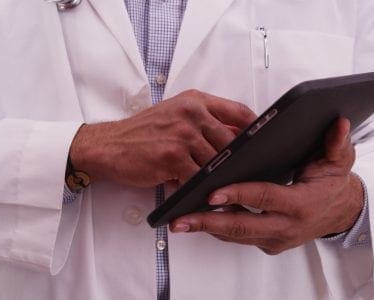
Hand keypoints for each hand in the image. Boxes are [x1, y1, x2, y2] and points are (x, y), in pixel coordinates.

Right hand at [69, 89, 255, 187]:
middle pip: (232, 141)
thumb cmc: (142, 134)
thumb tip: (236, 137)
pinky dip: (202, 189)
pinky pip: (198, 177)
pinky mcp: (173, 156)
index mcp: (195, 101)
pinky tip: (203, 195)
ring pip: (217, 162)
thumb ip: (205, 122)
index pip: (239, 112)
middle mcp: (191, 113)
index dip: (256, 130)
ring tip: (226, 190)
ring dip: (220, 179)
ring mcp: (182, 134)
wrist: (108, 146)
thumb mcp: (175, 116)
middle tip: (247, 176)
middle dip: (238, 162)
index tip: (265, 145)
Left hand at [169, 118, 364, 254]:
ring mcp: (276, 239)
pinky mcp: (268, 243)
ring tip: (179, 219)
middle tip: (182, 217)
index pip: (265, 198)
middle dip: (209, 221)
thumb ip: (337, 143)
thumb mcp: (340, 160)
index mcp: (302, 204)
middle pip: (242, 226)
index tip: (212, 192)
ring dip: (207, 227)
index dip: (239, 195)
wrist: (340, 211)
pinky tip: (196, 219)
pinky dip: (217, 228)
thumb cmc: (334, 182)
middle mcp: (288, 227)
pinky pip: (238, 237)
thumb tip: (339, 122)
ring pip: (236, 236)